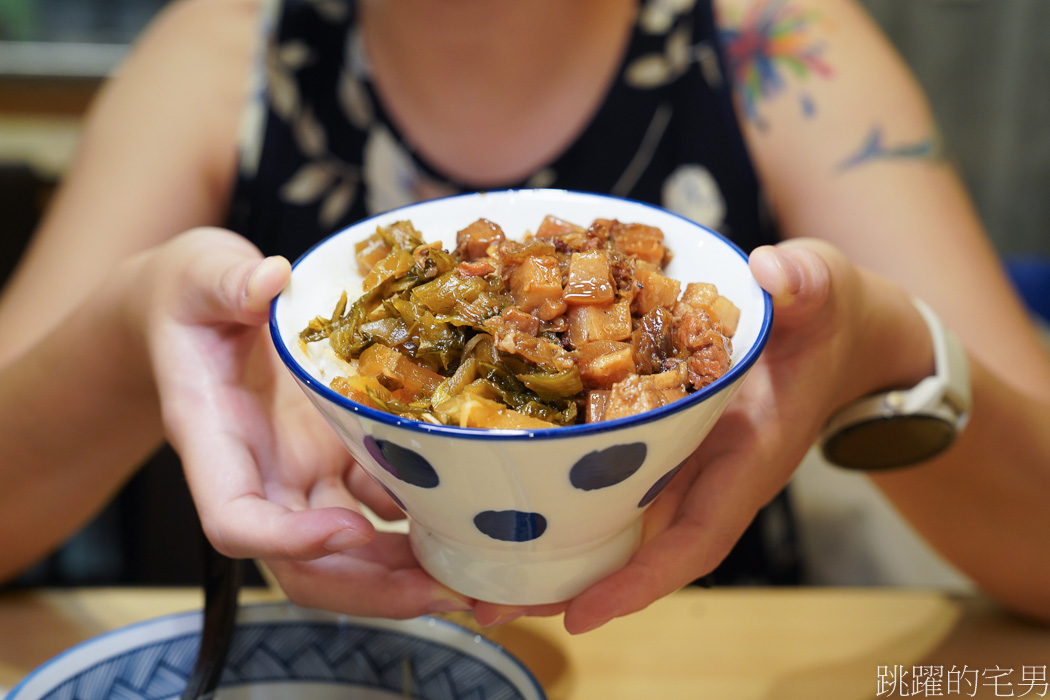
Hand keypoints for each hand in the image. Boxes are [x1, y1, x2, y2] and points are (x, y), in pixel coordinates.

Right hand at [132, 228, 472, 617]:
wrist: (199, 311)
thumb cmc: (188, 297)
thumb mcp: (198, 274)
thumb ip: (226, 281)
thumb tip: (268, 280)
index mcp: (215, 442)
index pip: (236, 521)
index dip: (290, 542)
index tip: (352, 530)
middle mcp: (263, 474)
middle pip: (307, 565)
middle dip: (375, 590)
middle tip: (453, 594)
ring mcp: (304, 471)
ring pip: (354, 548)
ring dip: (412, 570)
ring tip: (484, 573)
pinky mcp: (338, 455)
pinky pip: (383, 501)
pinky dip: (425, 516)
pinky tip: (477, 513)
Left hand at [473, 238, 929, 631]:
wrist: (826, 329)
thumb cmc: (824, 318)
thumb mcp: (821, 289)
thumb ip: (805, 284)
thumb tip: (773, 272)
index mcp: (745, 458)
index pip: (697, 536)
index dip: (642, 580)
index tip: (582, 612)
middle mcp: (704, 475)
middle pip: (635, 550)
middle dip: (566, 583)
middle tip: (486, 604)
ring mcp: (675, 461)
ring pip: (612, 522)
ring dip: (549, 552)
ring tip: (470, 576)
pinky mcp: (654, 439)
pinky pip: (604, 477)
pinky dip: (557, 496)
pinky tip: (500, 500)